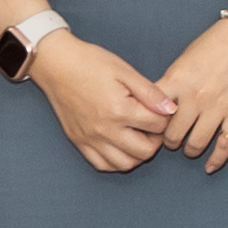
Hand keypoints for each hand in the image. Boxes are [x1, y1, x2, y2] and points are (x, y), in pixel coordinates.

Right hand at [30, 36, 177, 173]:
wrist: (56, 65)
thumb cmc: (90, 63)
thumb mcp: (125, 71)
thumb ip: (150, 93)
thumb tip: (171, 109)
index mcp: (119, 110)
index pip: (157, 126)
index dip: (166, 119)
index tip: (163, 111)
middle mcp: (105, 130)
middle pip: (144, 151)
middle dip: (156, 140)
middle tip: (154, 126)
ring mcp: (90, 139)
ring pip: (124, 164)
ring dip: (138, 154)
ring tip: (139, 137)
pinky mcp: (78, 142)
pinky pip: (101, 164)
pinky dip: (116, 161)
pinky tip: (121, 146)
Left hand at [159, 19, 227, 171]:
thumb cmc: (215, 43)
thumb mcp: (183, 60)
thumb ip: (170, 84)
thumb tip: (158, 108)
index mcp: (177, 81)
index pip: (152, 114)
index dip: (148, 126)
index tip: (150, 130)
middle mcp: (195, 98)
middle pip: (172, 135)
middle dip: (169, 141)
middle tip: (171, 140)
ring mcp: (218, 108)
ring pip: (195, 144)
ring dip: (189, 149)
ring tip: (189, 147)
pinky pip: (225, 145)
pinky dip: (216, 159)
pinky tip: (209, 167)